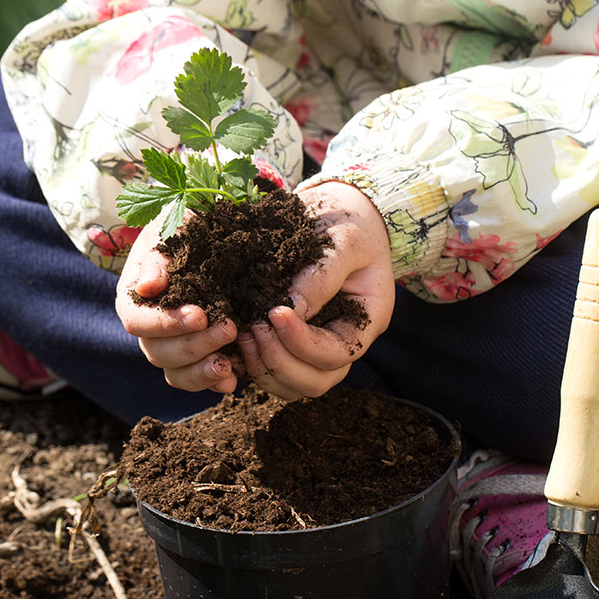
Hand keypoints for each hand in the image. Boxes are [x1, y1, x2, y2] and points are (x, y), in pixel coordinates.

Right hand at [115, 215, 238, 392]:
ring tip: (228, 365)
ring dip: (201, 372)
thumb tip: (147, 286)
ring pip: (175, 373)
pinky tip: (233, 380)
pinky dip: (213, 383)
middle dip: (194, 345)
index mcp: (135, 298)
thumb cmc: (186, 227)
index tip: (199, 316)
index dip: (166, 324)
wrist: (213, 234)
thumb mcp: (171, 229)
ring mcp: (173, 346)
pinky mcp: (198, 357)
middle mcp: (150, 329)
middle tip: (229, 328)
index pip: (137, 321)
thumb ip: (158, 256)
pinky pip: (198, 380)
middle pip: (158, 352)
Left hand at [237, 180, 393, 399]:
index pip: (337, 354)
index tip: (274, 312)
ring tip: (242, 333)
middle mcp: (342, 342)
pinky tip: (233, 338)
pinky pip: (271, 371)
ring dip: (262, 367)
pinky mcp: (290, 341)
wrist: (337, 212)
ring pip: (291, 385)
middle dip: (279, 362)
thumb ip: (321, 275)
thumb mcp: (344, 240)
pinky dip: (250, 363)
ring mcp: (316, 346)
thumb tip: (289, 309)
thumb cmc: (349, 222)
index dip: (302, 342)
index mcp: (365, 321)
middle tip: (253, 328)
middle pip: (315, 382)